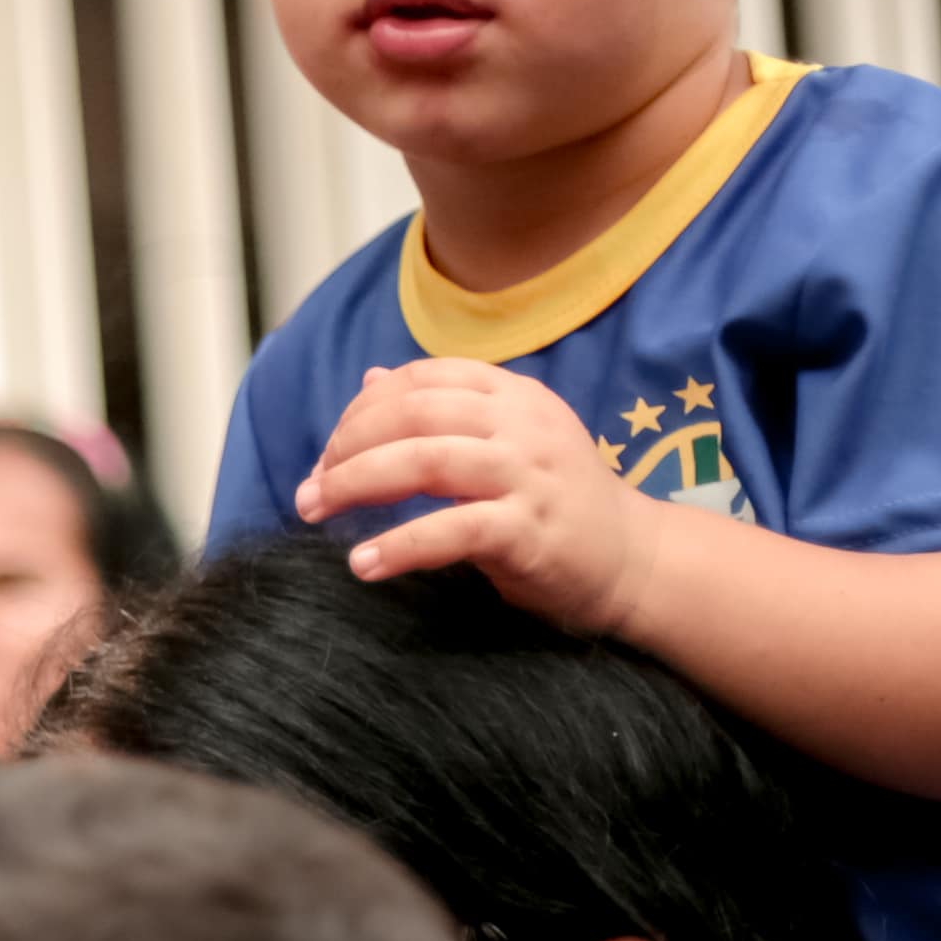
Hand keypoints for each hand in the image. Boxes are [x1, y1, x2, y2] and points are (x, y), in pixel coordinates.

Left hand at [295, 358, 658, 634]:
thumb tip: (371, 378)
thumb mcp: (502, 441)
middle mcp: (522, 425)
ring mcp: (528, 474)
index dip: (363, 408)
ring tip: (315, 512)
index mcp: (513, 396)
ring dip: (356, 484)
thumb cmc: (553, 501)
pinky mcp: (530, 529)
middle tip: (308, 489)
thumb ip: (441, 411)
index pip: (424, 378)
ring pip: (425, 460)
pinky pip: (451, 530)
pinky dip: (399, 546)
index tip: (327, 450)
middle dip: (346, 447)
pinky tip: (363, 563)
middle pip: (414, 413)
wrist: (631, 558)